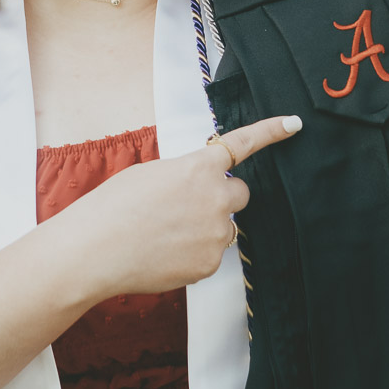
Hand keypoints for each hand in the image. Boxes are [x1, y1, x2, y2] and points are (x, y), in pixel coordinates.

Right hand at [57, 115, 301, 299]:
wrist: (96, 250)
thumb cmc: (112, 207)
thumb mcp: (149, 175)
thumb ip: (183, 176)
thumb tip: (193, 190)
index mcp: (199, 167)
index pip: (243, 144)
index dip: (270, 132)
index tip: (293, 124)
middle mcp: (216, 198)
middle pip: (239, 194)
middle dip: (222, 198)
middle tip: (187, 207)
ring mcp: (216, 233)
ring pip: (224, 228)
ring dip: (206, 228)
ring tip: (164, 234)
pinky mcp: (209, 264)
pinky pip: (211, 255)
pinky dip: (193, 254)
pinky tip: (164, 253)